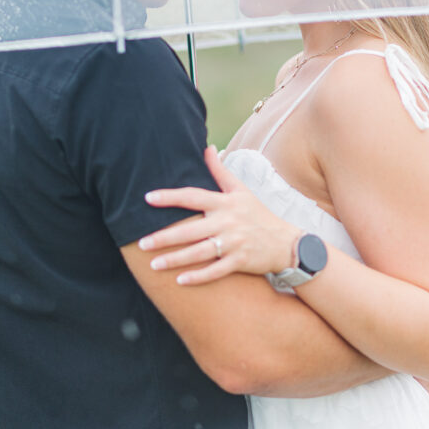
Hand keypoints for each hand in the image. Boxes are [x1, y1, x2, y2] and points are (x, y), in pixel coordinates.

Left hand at [138, 147, 300, 284]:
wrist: (287, 243)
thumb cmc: (259, 214)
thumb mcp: (241, 190)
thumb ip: (220, 171)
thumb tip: (207, 147)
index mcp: (225, 203)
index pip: (193, 197)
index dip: (170, 197)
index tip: (148, 198)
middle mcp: (228, 221)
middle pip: (191, 230)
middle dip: (164, 237)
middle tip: (141, 243)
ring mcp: (235, 243)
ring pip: (200, 252)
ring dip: (175, 259)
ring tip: (153, 265)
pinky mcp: (241, 262)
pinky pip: (216, 271)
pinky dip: (198, 276)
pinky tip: (180, 281)